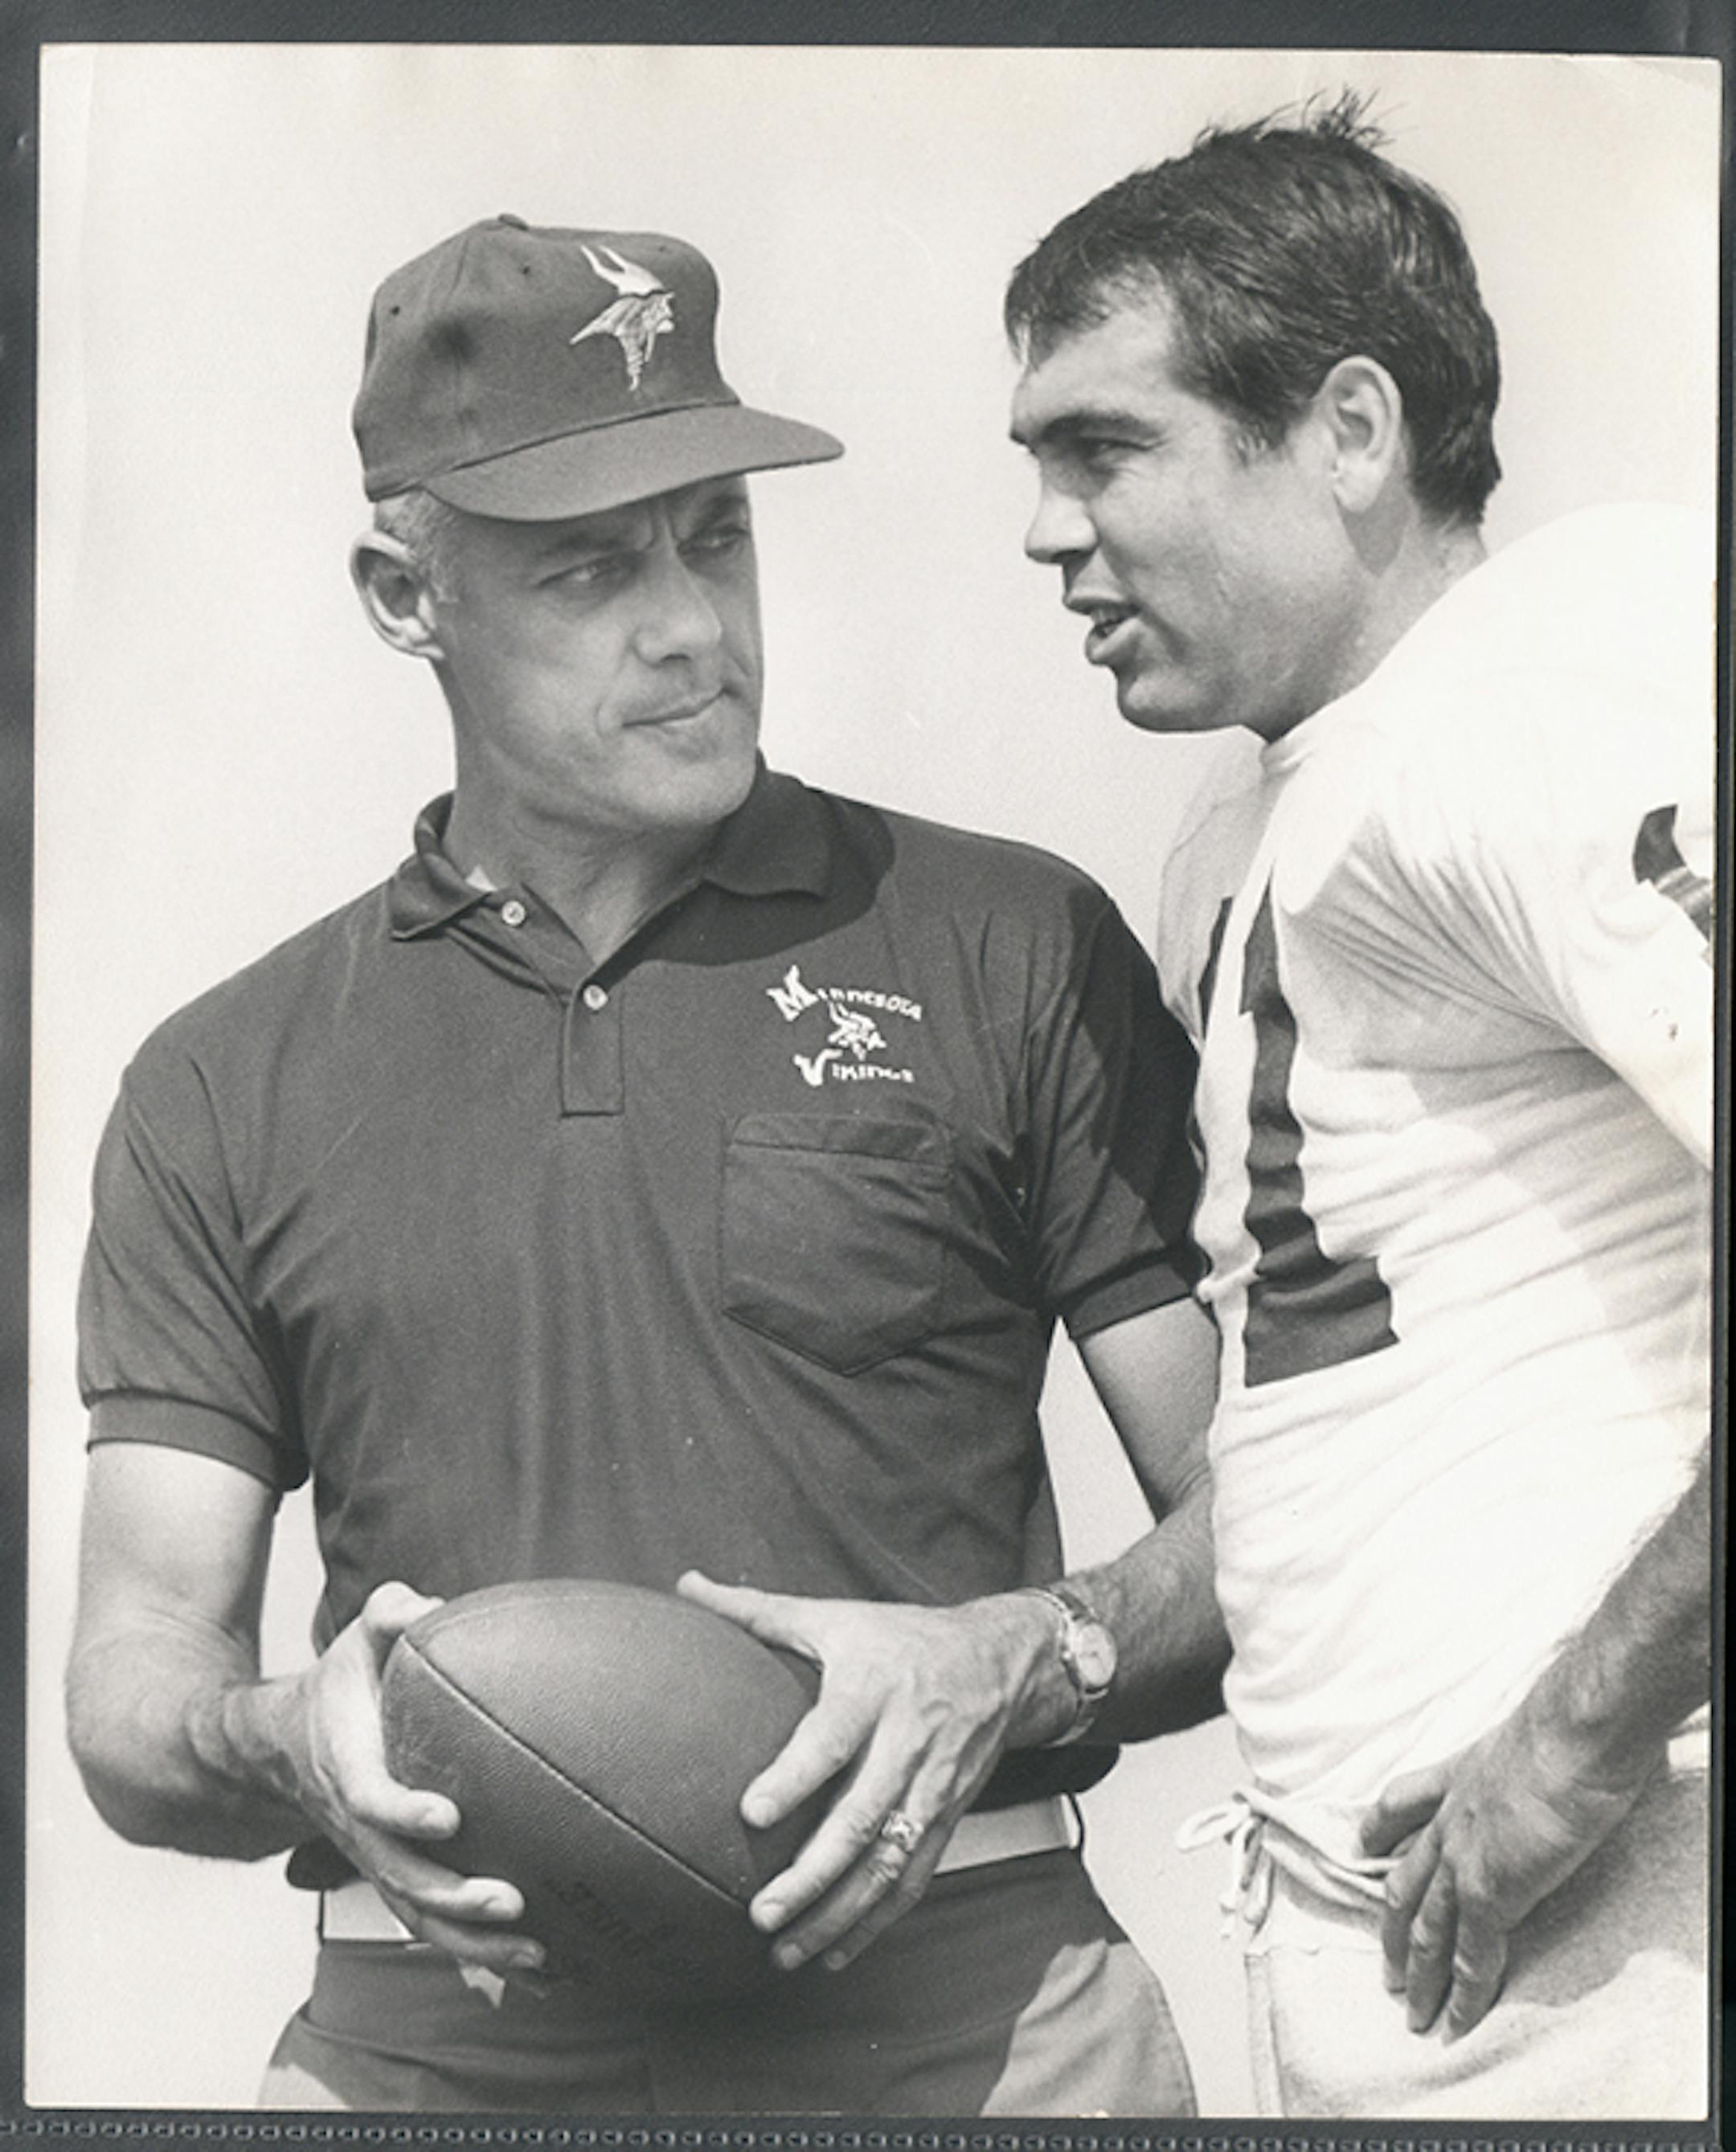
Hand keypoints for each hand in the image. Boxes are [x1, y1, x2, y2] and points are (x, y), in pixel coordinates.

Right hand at [268, 1582, 545, 1983]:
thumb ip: (386, 1614)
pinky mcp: (396, 1877)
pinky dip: (480, 1951)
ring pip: (420, 1917)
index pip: (373, 1801)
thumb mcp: (354, 1639)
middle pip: (402, 1878)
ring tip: (538, 1954)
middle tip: (510, 1900)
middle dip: (454, 1897)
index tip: (448, 1817)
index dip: (405, 1813)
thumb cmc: (338, 1685)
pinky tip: (540, 1968)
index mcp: (350, 1770)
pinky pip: (434, 1924)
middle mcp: (360, 1829)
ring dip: (475, 1942)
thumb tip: (426, 1605)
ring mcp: (376, 1861)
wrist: (284, 1746)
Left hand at [677, 1572, 1060, 1973]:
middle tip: (760, 1912)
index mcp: (872, 1690)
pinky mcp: (946, 1819)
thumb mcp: (835, 1617)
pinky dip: (876, 1922)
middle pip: (861, 1818)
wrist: (1000, 1663)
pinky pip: (912, 1879)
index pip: (832, 1738)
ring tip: (785, 1949)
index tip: (750, 1812)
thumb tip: (685, 1585)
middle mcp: (907, 1743)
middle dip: (812, 1873)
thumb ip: (758, 1611)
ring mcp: (932, 1788)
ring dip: (838, 1914)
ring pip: (887, 1862)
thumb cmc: (902, 1639)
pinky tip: (835, 1953)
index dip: (795, 1776)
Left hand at [1360, 1704, 1653, 2039]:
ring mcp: (1464, 1859)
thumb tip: (1552, 1762)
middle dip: (1392, 1928)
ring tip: (1409, 2010)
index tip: (1362, 1845)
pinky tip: (1453, 2022)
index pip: (1402, 1802)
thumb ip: (1524, 1757)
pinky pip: (1471, 1956)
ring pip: (1427, 1928)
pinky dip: (1462, 1994)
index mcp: (1459, 1775)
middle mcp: (1450, 1819)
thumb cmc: (1568, 1727)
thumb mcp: (1528, 1734)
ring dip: (1417, 1974)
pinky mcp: (1490, 1891)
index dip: (1380, 1827)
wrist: (1572, 1735)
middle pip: (1405, 1880)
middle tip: (1383, 1966)